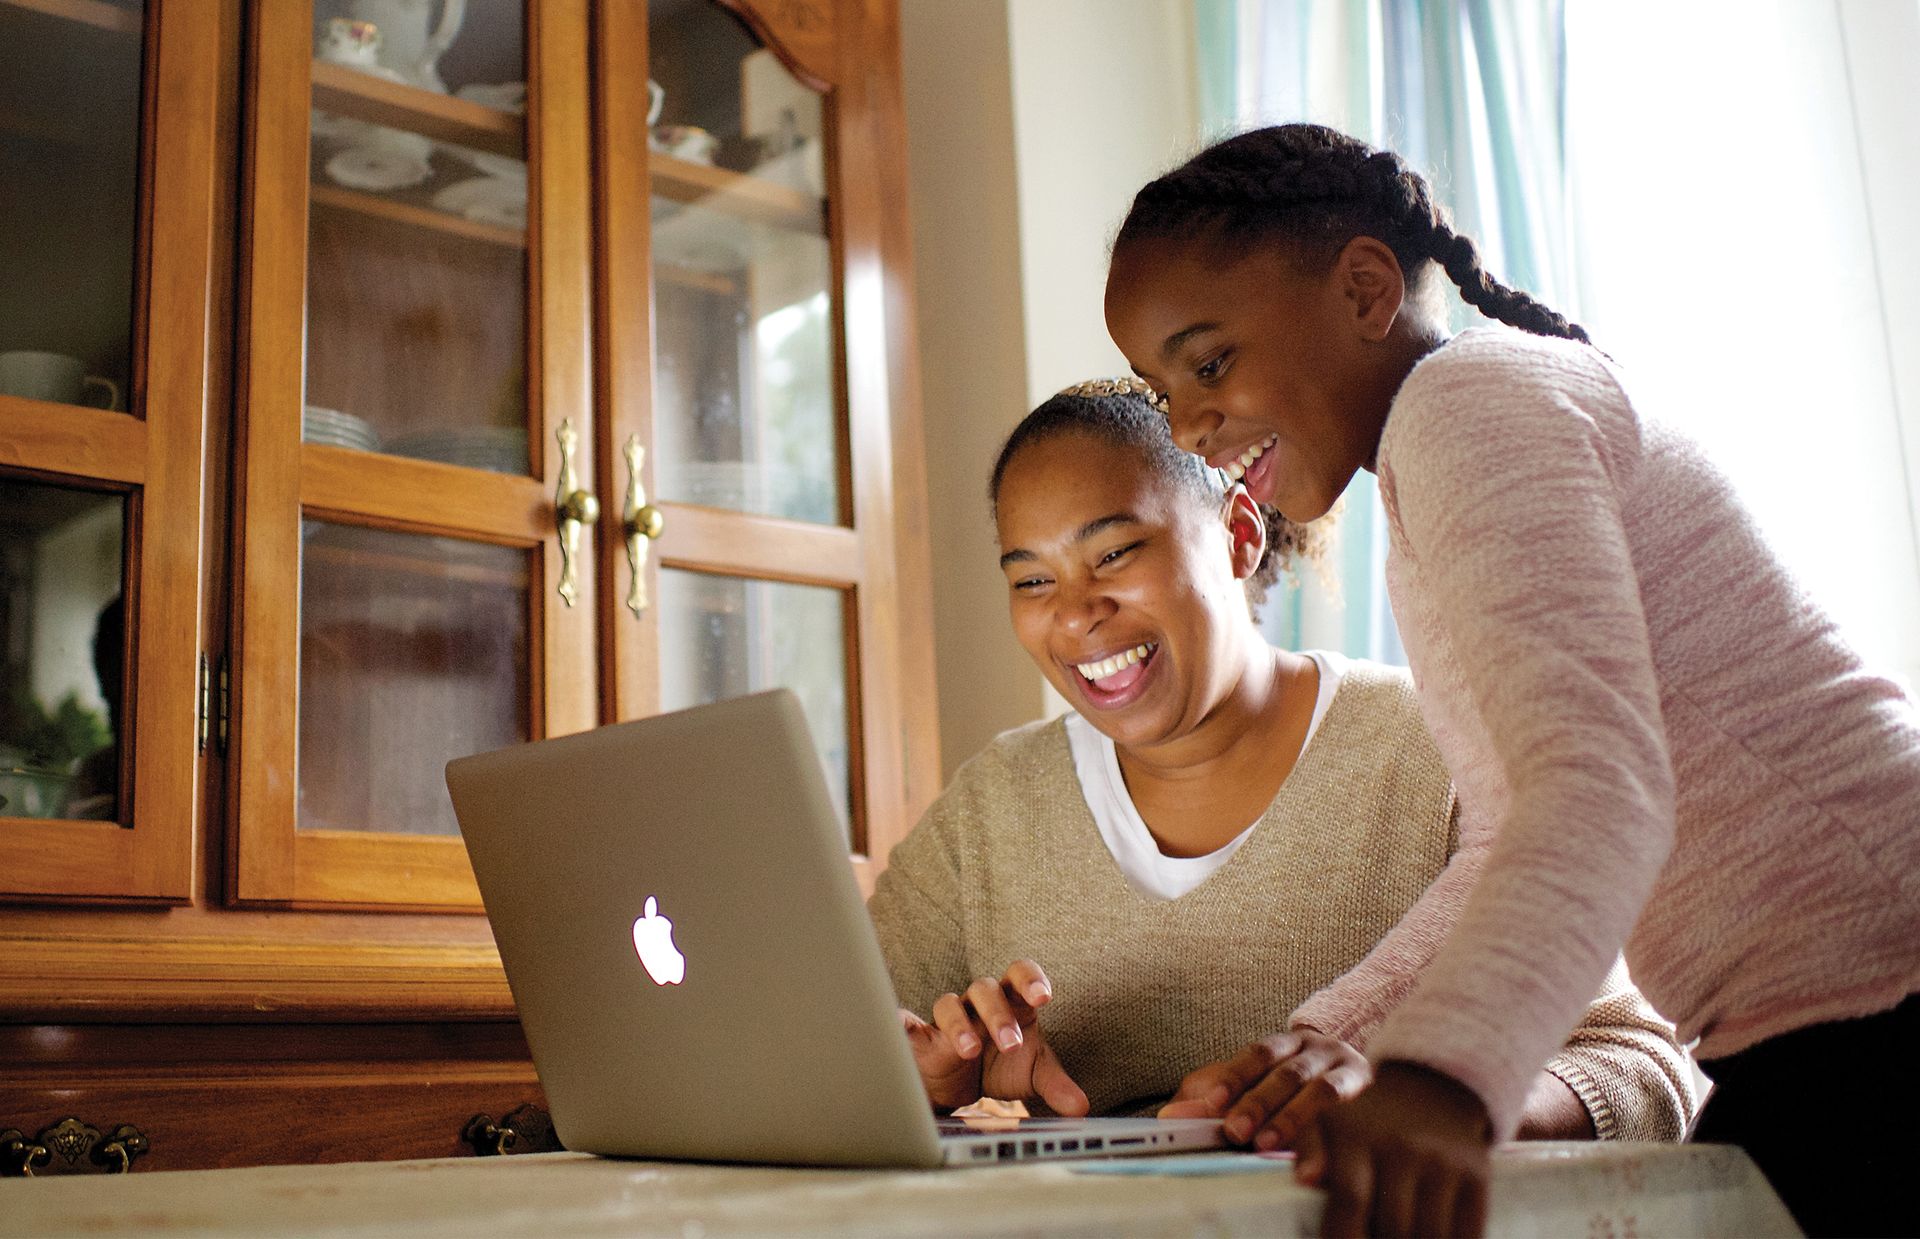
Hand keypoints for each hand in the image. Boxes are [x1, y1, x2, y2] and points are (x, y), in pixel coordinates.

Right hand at [898, 959, 1087, 1115]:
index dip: (1030, 979)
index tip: (1044, 996)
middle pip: (985, 989)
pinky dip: (901, 1024)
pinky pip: (908, 1024)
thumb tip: (1080, 1108)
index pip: (1020, 975)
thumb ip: (1056, 1086)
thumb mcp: (1032, 1075)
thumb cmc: (1002, 1065)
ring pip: (949, 1004)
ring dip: (961, 1025)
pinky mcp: (923, 1037)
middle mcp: (979, 1003)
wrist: (965, 1084)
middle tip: (1010, 1043)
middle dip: (998, 1015)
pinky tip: (898, 1026)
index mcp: (1012, 1002)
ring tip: (971, 1050)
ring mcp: (950, 1018)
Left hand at [1157, 1029, 1371, 1148]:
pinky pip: (1353, 1112)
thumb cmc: (1299, 1086)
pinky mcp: (1370, 1094)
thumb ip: (1212, 1095)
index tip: (1213, 1103)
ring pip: (1320, 1091)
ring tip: (1266, 1144)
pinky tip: (1315, 1154)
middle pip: (1286, 1073)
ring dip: (1291, 1119)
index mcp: (1286, 1044)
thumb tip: (1169, 1116)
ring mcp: (1346, 1070)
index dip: (1234, 1077)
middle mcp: (1317, 1050)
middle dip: (1258, 1103)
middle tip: (1235, 1131)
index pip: (1257, 1054)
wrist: (1370, 1079)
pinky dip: (1331, 1134)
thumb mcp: (1254, 1082)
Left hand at [1295, 1062, 1493, 1238]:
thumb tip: (1304, 1180)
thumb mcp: (1327, 1119)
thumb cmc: (1365, 1117)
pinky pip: (1467, 1233)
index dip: (1343, 1238)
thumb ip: (1309, 1149)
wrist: (1431, 1086)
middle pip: (1392, 1228)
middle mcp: (1404, 1148)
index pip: (1351, 1201)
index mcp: (1358, 1137)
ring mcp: (1443, 1162)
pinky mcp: (1476, 1175)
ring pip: (1430, 1236)